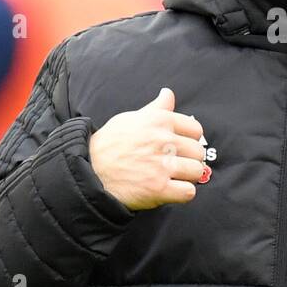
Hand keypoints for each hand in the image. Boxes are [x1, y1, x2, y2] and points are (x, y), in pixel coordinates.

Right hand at [88, 87, 208, 210]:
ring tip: (173, 177)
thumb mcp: (130, 118)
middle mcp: (163, 141)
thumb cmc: (109, 144)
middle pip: (198, 152)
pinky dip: (183, 193)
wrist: (89, 170)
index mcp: (159, 121)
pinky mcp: (159, 189)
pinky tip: (171, 190)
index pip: (195, 130)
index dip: (190, 140)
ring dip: (188, 177)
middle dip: (190, 159)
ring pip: (196, 171)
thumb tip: (168, 94)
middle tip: (176, 164)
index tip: (181, 147)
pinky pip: (189, 192)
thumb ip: (156, 108)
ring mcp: (161, 166)